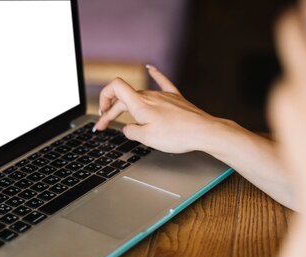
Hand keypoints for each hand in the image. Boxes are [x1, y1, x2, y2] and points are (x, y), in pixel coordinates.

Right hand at [94, 66, 237, 153]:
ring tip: (123, 118)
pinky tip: (151, 68)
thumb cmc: (177, 136)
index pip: (114, 88)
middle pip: (124, 97)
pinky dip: (155, 74)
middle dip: (111, 110)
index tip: (102, 114)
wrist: (203, 132)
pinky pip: (162, 82)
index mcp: (140, 104)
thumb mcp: (146, 139)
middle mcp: (150, 95)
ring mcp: (163, 95)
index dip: (104, 98)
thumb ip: (131, 132)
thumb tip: (127, 128)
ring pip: (139, 96)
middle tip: (104, 126)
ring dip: (127, 105)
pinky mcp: (175, 98)